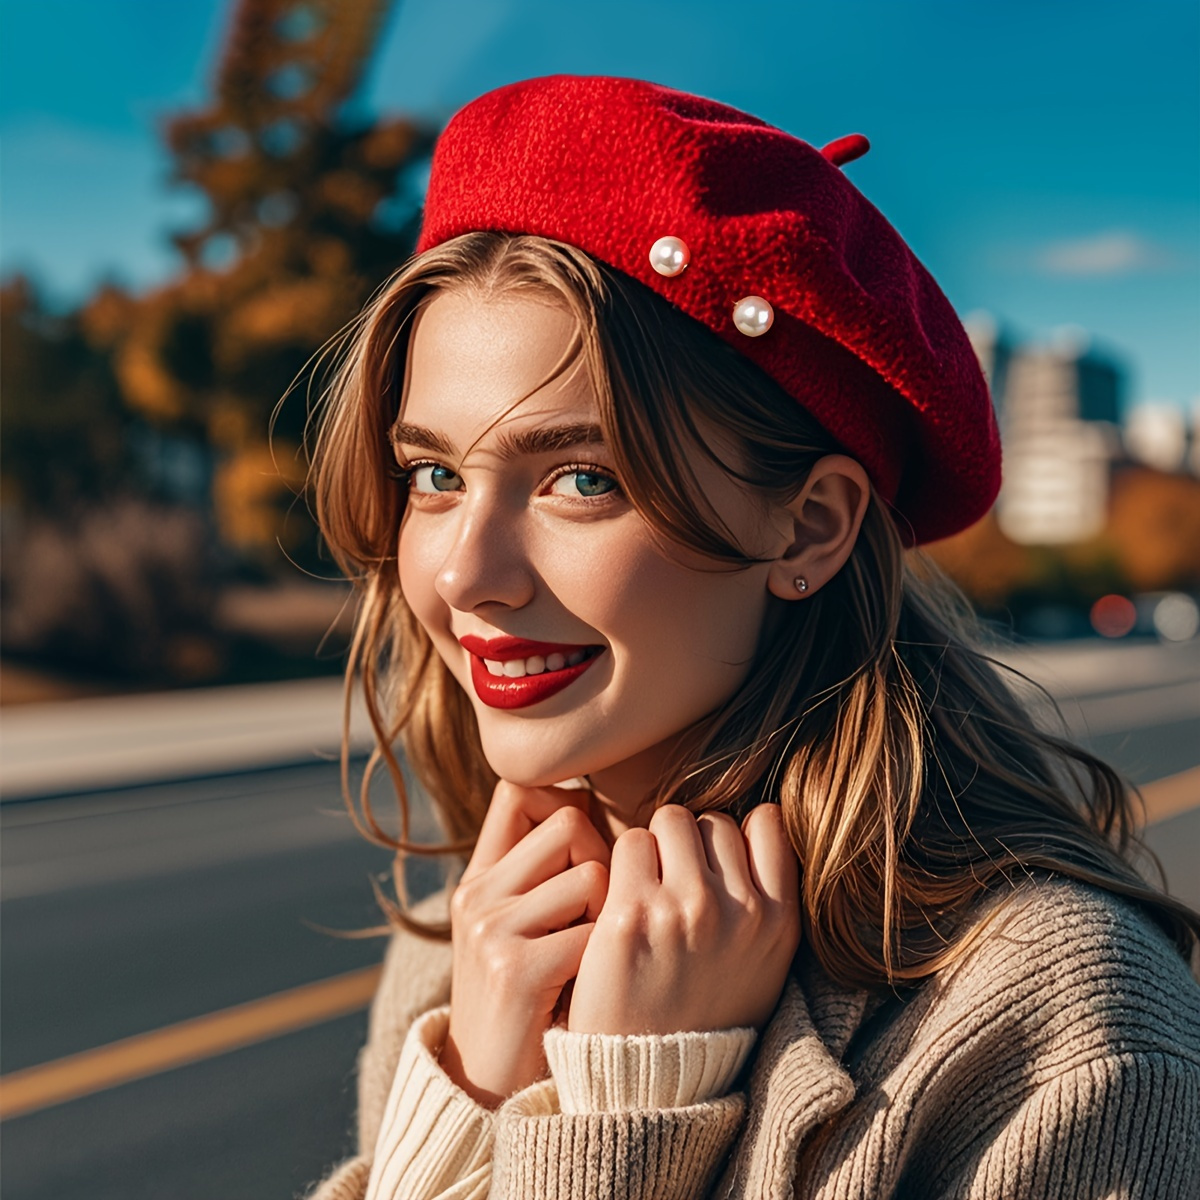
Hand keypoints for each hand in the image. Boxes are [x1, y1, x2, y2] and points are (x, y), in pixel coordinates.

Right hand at [442, 780, 609, 1106]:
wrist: (491, 1092)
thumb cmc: (529, 1002)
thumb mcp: (519, 929)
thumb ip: (545, 874)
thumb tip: (599, 811)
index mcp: (479, 877)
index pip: (520, 789)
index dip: (566, 804)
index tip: (585, 850)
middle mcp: (478, 894)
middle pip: (569, 820)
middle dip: (601, 858)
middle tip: (599, 913)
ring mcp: (492, 930)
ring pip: (591, 873)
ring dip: (610, 912)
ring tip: (595, 954)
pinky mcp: (516, 969)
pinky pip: (595, 929)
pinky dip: (609, 956)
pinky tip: (592, 985)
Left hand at [567, 804, 800, 1035]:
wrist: (650, 1082)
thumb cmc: (704, 1015)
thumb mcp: (764, 963)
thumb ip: (765, 899)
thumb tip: (757, 823)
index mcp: (778, 921)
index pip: (767, 821)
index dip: (736, 836)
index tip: (717, 863)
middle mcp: (737, 910)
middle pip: (711, 820)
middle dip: (691, 844)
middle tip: (673, 885)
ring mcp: (685, 909)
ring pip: (671, 821)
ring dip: (656, 847)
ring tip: (649, 891)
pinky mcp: (631, 913)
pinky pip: (630, 843)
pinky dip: (623, 864)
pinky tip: (621, 902)